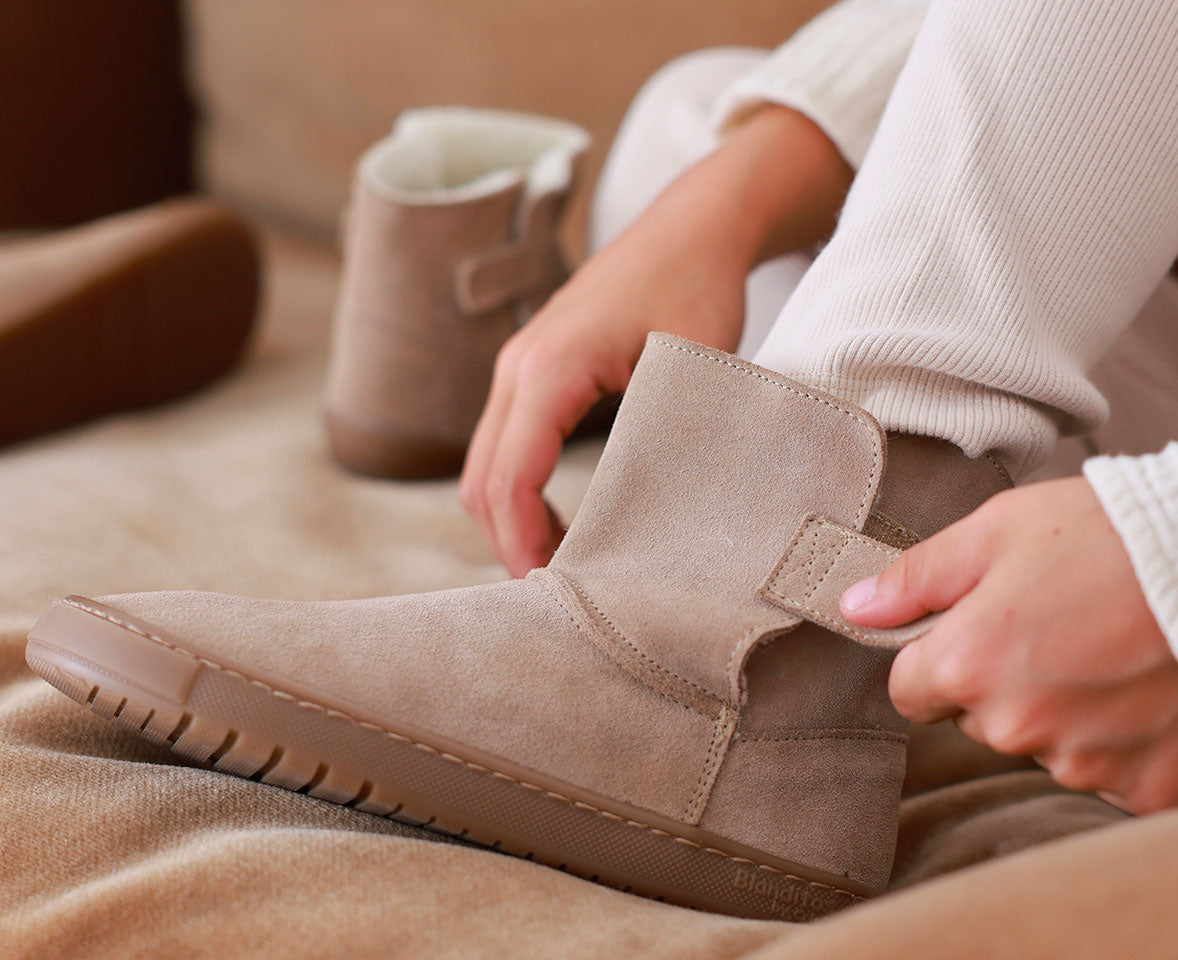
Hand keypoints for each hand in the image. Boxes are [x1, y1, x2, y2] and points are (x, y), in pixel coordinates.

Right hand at [460, 106, 851, 575]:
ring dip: (508, 521)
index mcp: (550, 367)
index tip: (553, 590)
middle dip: (507, 543)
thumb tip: (645, 523)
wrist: (693, 226)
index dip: (523, 542)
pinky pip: (504, 444)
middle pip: (480, 481)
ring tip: (559, 571)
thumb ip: (658, 438)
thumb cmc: (697, 287)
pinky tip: (559, 524)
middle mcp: (519, 367)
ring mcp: (519, 366)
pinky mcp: (532, 370)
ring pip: (484, 466)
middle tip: (555, 600)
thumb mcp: (689, 368)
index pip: (511, 476)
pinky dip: (516, 491)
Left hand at [839, 476, 1177, 812]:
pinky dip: (1122, 741)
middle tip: (1063, 624)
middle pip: (978, 718)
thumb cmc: (1113, 534)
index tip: (981, 629)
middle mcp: (1016, 726)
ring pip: (1043, 746)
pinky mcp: (1143, 789)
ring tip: (1114, 648)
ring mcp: (1082, 763)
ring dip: (1064, 710)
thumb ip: (918, 576)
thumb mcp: (1000, 529)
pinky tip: (1147, 689)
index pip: (910, 689)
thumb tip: (855, 607)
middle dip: (1004, 680)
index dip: (940, 656)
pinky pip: (1107, 773)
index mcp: (968, 664)